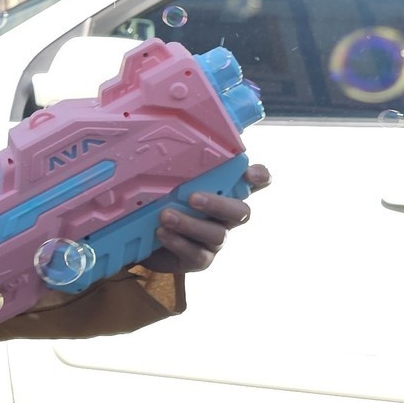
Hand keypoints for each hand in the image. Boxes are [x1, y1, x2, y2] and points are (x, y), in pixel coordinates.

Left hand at [143, 163, 270, 273]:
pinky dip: (178, 242)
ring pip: (216, 234)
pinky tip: (162, 233)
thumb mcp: (169, 183)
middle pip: (241, 212)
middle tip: (193, 198)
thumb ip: (179, 168)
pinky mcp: (201, 259)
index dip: (259, 177)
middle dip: (219, 204)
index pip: (255, 183)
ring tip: (165, 216)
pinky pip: (196, 253)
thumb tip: (170, 143)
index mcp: (225, 193)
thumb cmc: (163, 204)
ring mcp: (216, 240)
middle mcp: (227, 217)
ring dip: (190, 224)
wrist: (144, 239)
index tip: (250, 173)